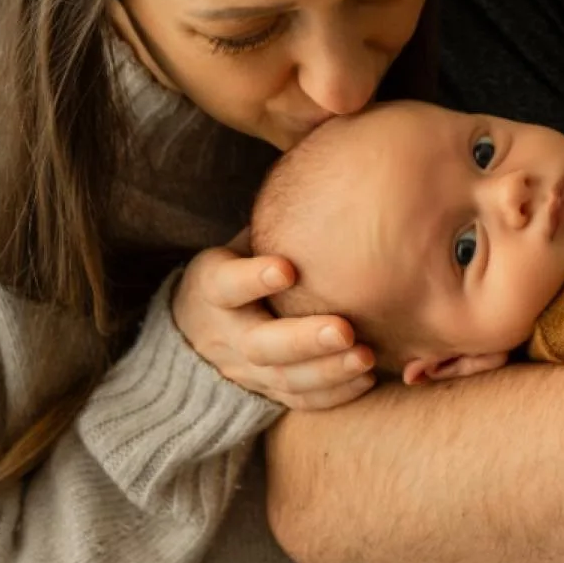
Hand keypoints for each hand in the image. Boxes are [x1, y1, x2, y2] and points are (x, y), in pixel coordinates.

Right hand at [172, 239, 375, 409]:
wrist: (198, 329)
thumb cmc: (238, 268)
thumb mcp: (239, 242)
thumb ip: (273, 222)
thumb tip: (330, 162)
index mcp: (213, 288)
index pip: (225, 284)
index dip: (252, 278)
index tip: (285, 267)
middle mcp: (227, 333)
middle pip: (261, 344)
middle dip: (303, 339)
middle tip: (343, 329)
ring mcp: (246, 369)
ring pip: (283, 379)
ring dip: (326, 371)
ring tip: (364, 356)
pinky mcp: (267, 391)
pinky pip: (299, 400)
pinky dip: (332, 393)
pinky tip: (366, 376)